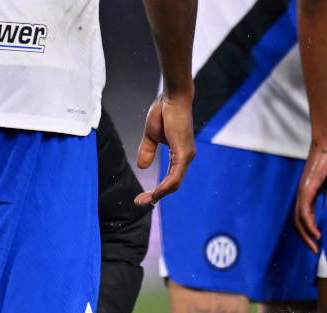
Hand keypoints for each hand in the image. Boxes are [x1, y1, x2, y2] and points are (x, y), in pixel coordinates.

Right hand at [135, 91, 194, 205]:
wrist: (172, 97)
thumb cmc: (164, 111)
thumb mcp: (151, 136)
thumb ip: (147, 151)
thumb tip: (142, 167)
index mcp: (179, 154)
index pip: (170, 178)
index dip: (157, 189)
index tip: (142, 196)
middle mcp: (185, 157)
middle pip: (173, 185)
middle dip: (156, 196)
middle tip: (140, 202)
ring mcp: (186, 156)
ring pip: (174, 184)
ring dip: (159, 195)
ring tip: (144, 200)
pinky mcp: (184, 154)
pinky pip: (175, 177)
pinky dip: (164, 187)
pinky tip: (155, 193)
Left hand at [294, 141, 326, 253]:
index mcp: (307, 196)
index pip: (303, 219)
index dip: (308, 233)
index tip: (317, 244)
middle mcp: (301, 197)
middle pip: (298, 224)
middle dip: (305, 239)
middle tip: (314, 251)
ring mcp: (302, 194)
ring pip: (300, 221)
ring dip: (307, 236)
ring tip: (315, 246)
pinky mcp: (307, 190)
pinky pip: (305, 212)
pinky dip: (310, 225)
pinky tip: (317, 234)